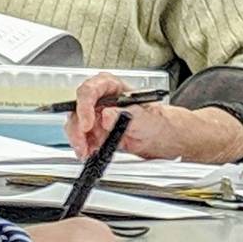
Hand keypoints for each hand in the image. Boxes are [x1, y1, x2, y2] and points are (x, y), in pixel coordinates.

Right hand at [68, 73, 242, 162]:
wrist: (165, 140)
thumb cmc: (160, 122)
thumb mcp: (147, 119)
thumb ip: (127, 115)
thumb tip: (107, 114)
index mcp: (115, 88)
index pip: (92, 89)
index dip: (85, 105)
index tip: (88, 122)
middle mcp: (103, 100)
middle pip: (78, 107)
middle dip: (78, 126)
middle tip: (83, 143)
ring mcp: (98, 116)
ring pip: (77, 124)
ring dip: (79, 139)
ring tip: (88, 152)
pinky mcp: (97, 132)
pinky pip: (83, 138)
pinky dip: (83, 147)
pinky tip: (90, 153)